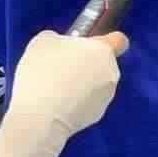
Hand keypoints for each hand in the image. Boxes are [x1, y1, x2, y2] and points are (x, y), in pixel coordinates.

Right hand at [4, 30, 126, 140]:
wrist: (39, 115)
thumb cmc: (42, 72)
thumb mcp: (44, 41)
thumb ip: (59, 40)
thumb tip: (61, 47)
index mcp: (103, 51)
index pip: (119, 40)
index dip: (107, 40)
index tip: (90, 44)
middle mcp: (110, 73)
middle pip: (102, 64)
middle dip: (85, 65)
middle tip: (60, 68)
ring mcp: (106, 96)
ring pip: (95, 85)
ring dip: (81, 85)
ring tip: (53, 89)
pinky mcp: (97, 116)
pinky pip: (88, 103)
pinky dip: (76, 103)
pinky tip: (56, 105)